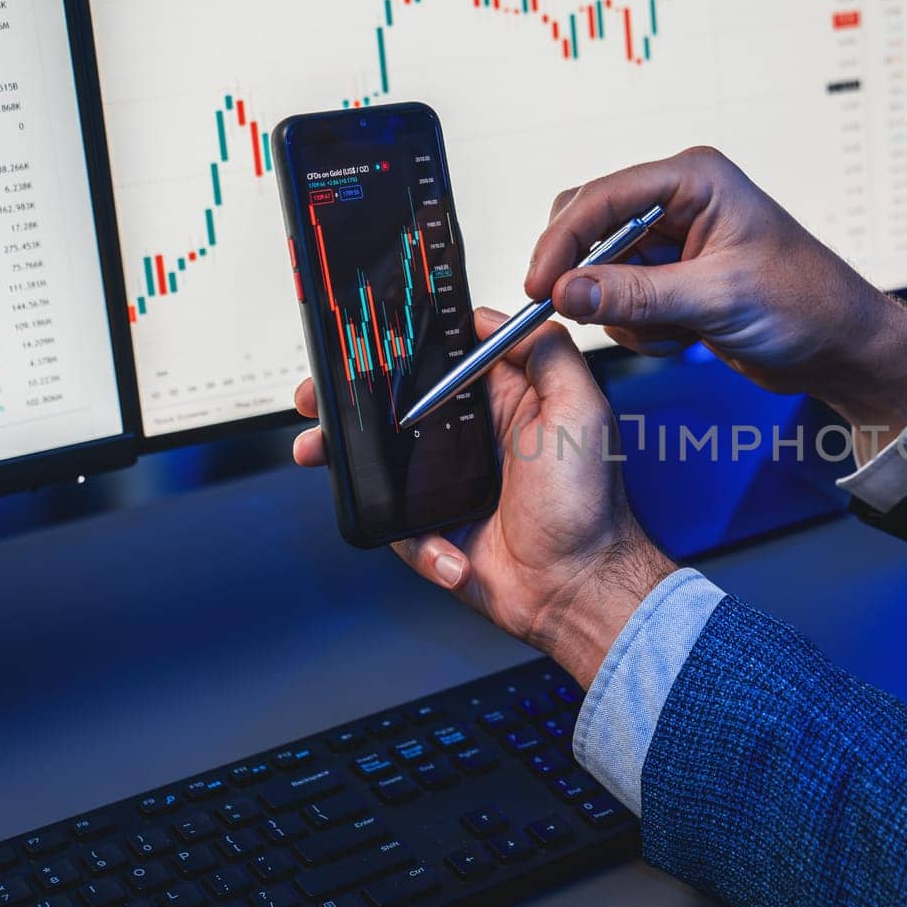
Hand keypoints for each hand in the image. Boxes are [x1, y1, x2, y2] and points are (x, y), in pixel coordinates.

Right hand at [292, 308, 676, 687]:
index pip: (444, 359)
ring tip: (319, 453)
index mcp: (507, 401)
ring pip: (383, 463)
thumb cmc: (589, 507)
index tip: (365, 343)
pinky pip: (400, 525)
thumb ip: (548, 355)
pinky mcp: (438, 527)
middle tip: (318, 399)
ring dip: (348, 460)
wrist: (578, 589)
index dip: (403, 349)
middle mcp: (475, 438)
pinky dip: (416, 542)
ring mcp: (452, 483)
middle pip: (397, 406)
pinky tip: (448, 552)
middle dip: (351, 401)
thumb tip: (502, 317)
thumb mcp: (582, 414)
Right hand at [529, 147, 906, 453]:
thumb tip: (567, 291)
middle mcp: (679, 202)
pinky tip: (686, 337)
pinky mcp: (672, 280)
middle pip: (590, 229)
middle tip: (592, 316)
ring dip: (627, 313)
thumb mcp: (716, 299)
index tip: (540, 286)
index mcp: (694, 179)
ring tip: (677, 330)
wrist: (839, 346)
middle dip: (591, 279)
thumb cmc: (804, 303)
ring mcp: (673, 243)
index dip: (563, 241)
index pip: (602, 197)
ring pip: (601, 273)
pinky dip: (642, 329)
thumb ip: (637, 295)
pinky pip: (623, 303)